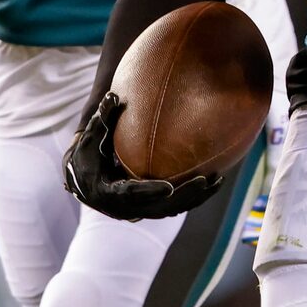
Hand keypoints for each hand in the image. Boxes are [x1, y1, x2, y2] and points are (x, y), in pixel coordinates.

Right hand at [61, 90, 222, 221]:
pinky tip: (215, 179)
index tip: (168, 187)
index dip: (149, 192)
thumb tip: (114, 97)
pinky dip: (194, 196)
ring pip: (172, 209)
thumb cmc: (90, 152)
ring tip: (218, 180)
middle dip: (183, 196)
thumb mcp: (93, 136)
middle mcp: (126, 208)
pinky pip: (176, 205)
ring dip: (195, 197)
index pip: (131, 195)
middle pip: (159, 207)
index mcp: (108, 193)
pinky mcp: (152, 207)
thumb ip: (103, 118)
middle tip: (204, 181)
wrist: (88, 177)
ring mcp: (141, 210)